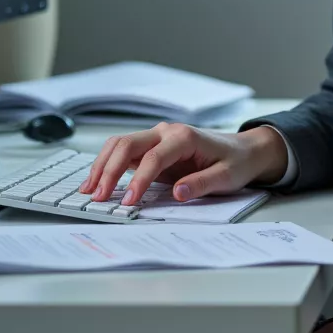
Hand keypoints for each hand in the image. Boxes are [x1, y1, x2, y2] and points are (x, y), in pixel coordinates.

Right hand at [78, 122, 287, 203]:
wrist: (243, 150)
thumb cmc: (235, 162)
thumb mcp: (226, 177)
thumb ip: (202, 184)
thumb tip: (177, 192)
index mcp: (184, 136)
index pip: (154, 158)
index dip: (139, 180)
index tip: (128, 201)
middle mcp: (166, 132)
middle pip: (127, 144)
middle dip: (109, 170)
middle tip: (98, 196)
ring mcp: (156, 137)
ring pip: (120, 144)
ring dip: (102, 165)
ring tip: (89, 190)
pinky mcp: (151, 146)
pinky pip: (123, 152)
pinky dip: (108, 165)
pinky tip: (97, 181)